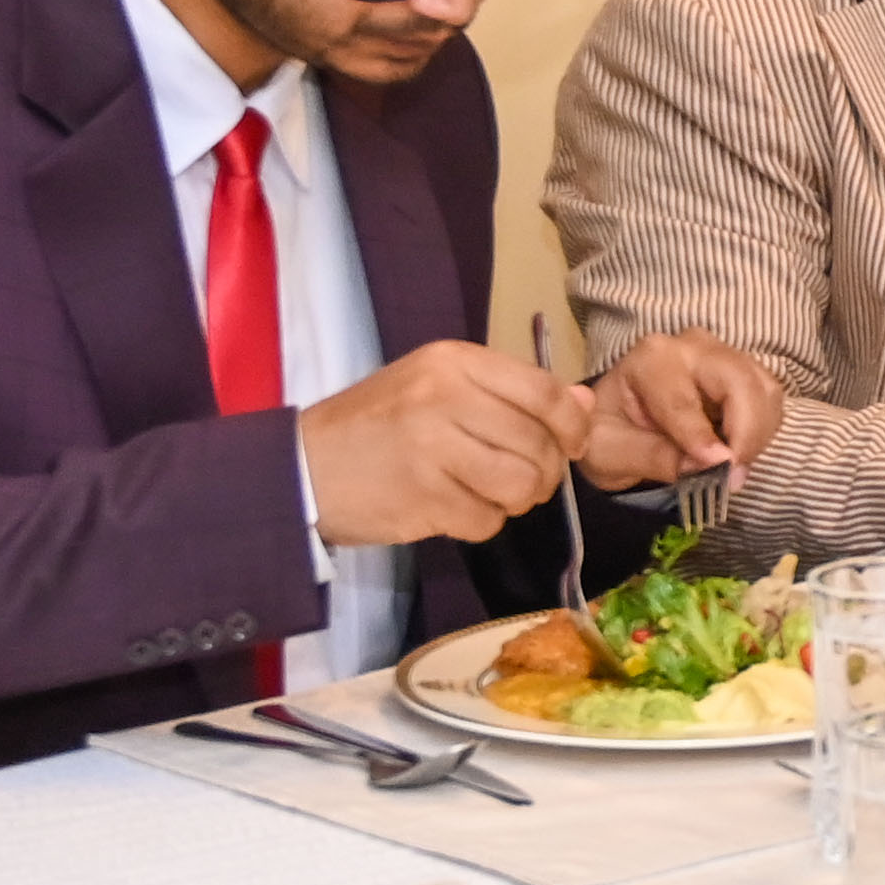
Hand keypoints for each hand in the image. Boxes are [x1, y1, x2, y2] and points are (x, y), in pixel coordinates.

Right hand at [298, 341, 581, 547]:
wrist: (302, 467)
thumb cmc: (377, 424)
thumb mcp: (438, 387)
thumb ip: (511, 392)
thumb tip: (581, 403)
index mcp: (454, 361)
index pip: (546, 392)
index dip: (573, 426)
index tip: (571, 444)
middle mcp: (446, 397)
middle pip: (540, 444)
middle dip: (545, 471)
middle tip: (523, 478)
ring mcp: (433, 449)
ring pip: (522, 485)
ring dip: (518, 500)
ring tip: (492, 494)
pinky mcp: (423, 498)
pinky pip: (488, 520)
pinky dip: (482, 522)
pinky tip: (456, 509)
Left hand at [570, 328, 779, 482]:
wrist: (616, 422)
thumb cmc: (607, 433)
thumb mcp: (610, 452)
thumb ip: (653, 457)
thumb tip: (708, 467)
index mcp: (650, 359)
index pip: (684, 400)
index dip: (703, 439)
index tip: (720, 472)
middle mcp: (691, 347)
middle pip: (739, 381)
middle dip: (746, 432)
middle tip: (735, 477)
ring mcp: (723, 356)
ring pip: (764, 389)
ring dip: (758, 434)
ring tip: (734, 468)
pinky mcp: (744, 372)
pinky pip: (770, 399)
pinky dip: (763, 430)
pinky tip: (738, 452)